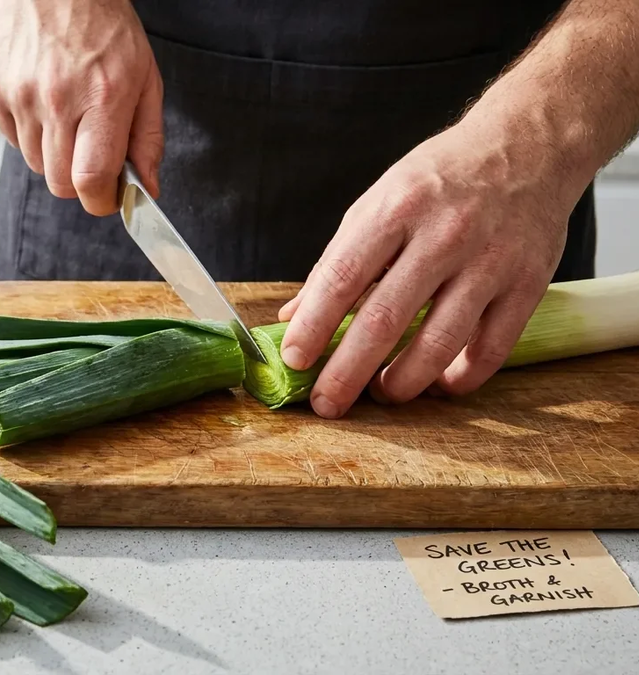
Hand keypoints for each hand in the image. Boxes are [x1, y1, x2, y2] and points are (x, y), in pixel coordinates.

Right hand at [0, 0, 162, 214]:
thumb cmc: (103, 25)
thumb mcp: (145, 77)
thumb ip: (148, 138)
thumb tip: (146, 187)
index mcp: (103, 96)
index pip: (91, 178)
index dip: (100, 200)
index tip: (108, 197)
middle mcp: (58, 98)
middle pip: (60, 183)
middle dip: (79, 181)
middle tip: (91, 154)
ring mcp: (20, 95)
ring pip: (36, 164)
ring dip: (54, 154)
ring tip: (67, 116)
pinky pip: (12, 140)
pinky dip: (30, 133)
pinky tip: (44, 102)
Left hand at [276, 110, 587, 417]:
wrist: (528, 146)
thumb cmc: (440, 179)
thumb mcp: (378, 202)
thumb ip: (337, 262)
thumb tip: (293, 318)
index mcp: (396, 210)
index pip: (343, 277)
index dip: (314, 325)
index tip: (295, 360)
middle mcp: (444, 235)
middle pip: (385, 319)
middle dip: (348, 371)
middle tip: (327, 403)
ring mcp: (490, 261)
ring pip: (440, 342)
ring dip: (404, 381)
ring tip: (381, 395)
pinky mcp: (528, 283)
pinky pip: (491, 348)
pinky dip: (461, 378)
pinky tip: (438, 385)